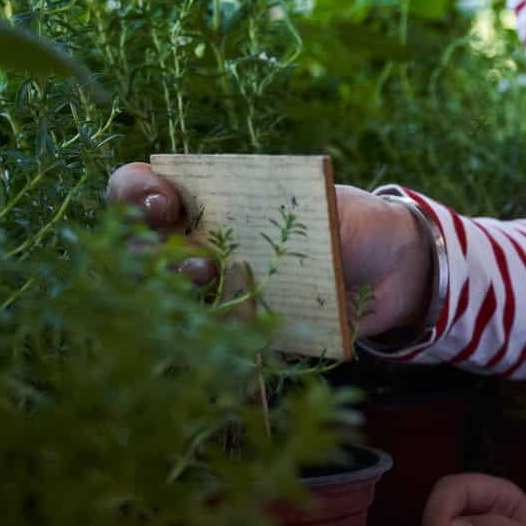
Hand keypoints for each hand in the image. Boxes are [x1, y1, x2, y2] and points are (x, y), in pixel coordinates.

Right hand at [105, 163, 434, 335]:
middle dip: (149, 254)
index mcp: (208, 197)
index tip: (162, 203)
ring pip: (166, 297)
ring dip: (182, 293)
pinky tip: (238, 330)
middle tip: (195, 259)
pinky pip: (212, 337)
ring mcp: (215, 287)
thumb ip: (293, 216)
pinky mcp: (239, 327)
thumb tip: (265, 241)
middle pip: (139, 249)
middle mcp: (199, 241)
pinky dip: (218, 335)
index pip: (140, 188)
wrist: (389, 271)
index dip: (135, 193)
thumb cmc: (350, 222)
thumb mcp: (327, 204)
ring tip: (214, 284)